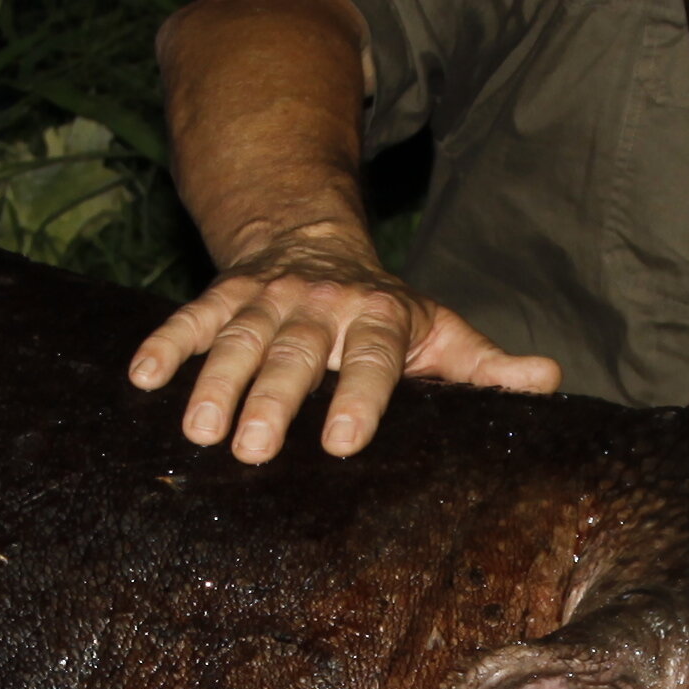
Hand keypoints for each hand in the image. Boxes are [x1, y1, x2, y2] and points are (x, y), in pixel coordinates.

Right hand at [126, 238, 560, 462]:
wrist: (311, 241)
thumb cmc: (382, 313)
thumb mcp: (438, 330)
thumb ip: (485, 366)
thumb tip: (548, 382)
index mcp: (379, 318)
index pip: (373, 360)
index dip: (360, 397)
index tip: (343, 442)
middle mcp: (321, 307)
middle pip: (296, 353)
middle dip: (274, 398)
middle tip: (251, 448)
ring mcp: (266, 300)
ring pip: (238, 338)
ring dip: (214, 381)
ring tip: (199, 432)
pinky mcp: (222, 296)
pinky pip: (189, 318)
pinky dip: (165, 344)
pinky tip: (140, 378)